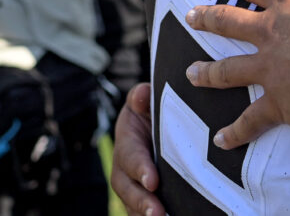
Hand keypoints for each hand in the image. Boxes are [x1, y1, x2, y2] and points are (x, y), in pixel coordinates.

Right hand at [111, 83, 165, 215]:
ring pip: (133, 204)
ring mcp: (133, 185)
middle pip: (128, 189)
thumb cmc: (151, 111)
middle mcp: (125, 169)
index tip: (152, 181)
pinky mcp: (145, 196)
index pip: (130, 158)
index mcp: (127, 143)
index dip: (140, 170)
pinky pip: (143, 210)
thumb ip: (142, 97)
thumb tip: (142, 94)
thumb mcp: (145, 101)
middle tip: (157, 212)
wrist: (153, 123)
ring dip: (146, 213)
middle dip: (141, 201)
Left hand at [184, 0, 289, 148]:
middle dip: (209, 18)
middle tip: (191, 17)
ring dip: (208, 72)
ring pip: (229, 69)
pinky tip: (220, 140)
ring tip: (191, 74)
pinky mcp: (279, 103)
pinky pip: (251, 121)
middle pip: (231, 22)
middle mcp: (272, 32)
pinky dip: (235, 132)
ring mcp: (270, 69)